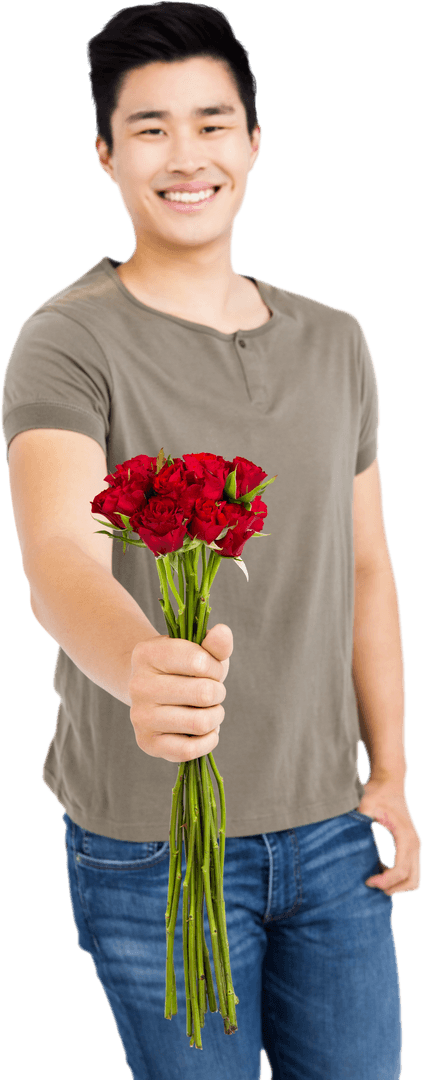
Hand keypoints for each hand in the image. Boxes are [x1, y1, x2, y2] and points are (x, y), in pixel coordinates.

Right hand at [128, 622, 232, 762]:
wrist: (156, 693)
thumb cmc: (185, 670)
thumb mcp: (200, 651)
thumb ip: (215, 643)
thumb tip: (222, 631)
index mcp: (147, 653)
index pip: (199, 661)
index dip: (215, 667)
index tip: (211, 670)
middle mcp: (138, 684)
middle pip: (203, 694)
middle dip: (218, 693)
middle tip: (212, 692)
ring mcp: (139, 716)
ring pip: (199, 722)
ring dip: (216, 717)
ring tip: (210, 710)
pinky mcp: (146, 742)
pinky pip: (189, 750)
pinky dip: (208, 740)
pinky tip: (206, 730)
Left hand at [357, 776, 421, 895]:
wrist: (390, 783)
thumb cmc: (379, 793)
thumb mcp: (368, 803)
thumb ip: (362, 818)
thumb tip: (352, 834)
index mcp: (406, 837)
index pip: (400, 870)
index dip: (385, 881)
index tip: (368, 881)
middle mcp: (414, 845)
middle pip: (412, 881)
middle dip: (393, 889)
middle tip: (372, 884)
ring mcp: (414, 847)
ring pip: (413, 879)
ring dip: (396, 885)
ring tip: (376, 877)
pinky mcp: (410, 848)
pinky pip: (409, 871)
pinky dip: (397, 877)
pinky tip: (378, 867)